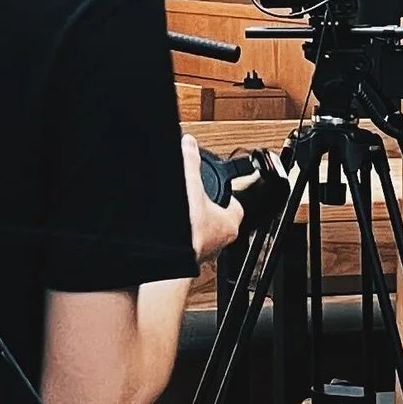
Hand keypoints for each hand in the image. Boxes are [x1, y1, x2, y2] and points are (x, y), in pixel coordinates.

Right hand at [183, 134, 244, 263]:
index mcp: (228, 224)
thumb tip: (189, 143)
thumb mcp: (190, 186)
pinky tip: (174, 232)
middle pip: (221, 222)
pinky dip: (185, 239)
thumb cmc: (187, 231)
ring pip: (207, 236)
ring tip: (186, 216)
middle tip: (200, 201)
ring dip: (198, 227)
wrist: (166, 258)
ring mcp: (206, 253)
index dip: (229, 197)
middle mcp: (220, 242)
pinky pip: (191, 246)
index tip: (221, 191)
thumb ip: (191, 162)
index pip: (236, 208)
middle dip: (210, 212)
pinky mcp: (190, 260)